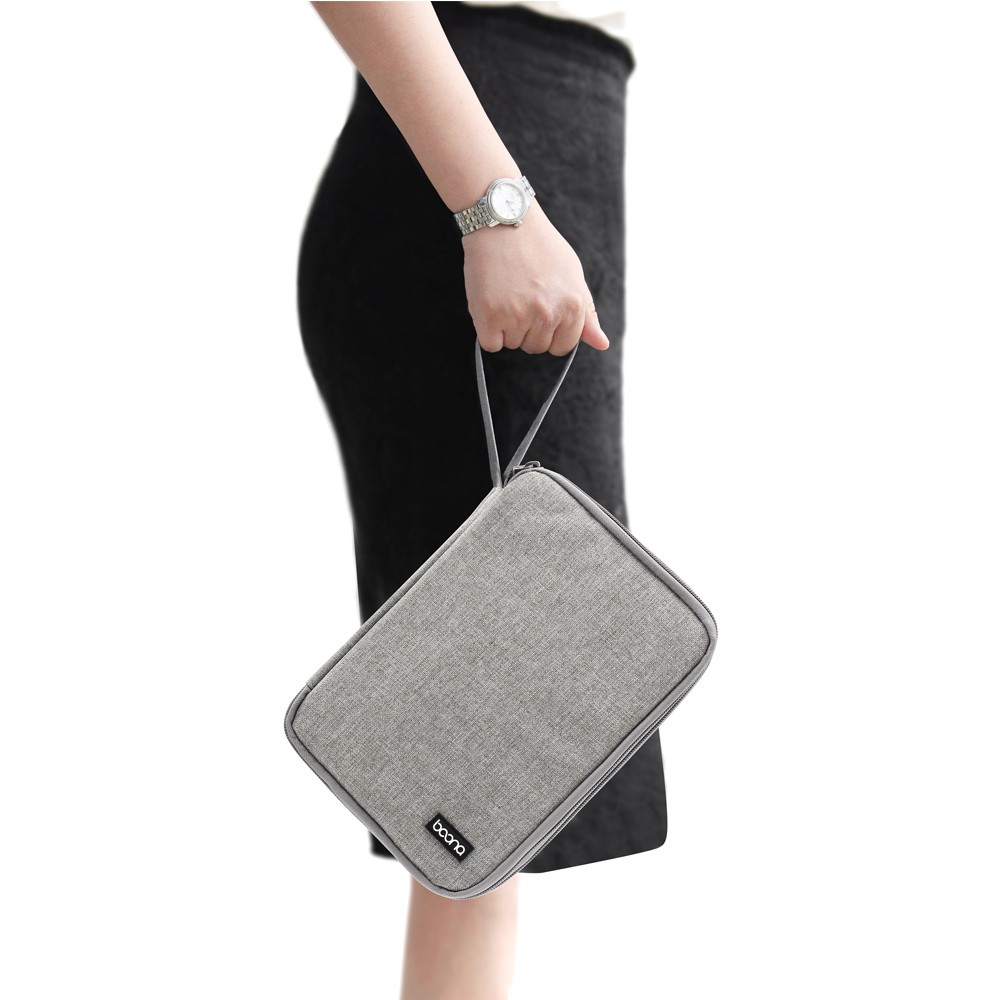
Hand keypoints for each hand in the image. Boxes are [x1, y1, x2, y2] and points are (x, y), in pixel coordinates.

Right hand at [463, 204, 608, 355]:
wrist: (504, 220)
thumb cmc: (540, 246)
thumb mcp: (573, 275)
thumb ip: (587, 314)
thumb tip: (602, 344)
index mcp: (572, 306)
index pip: (562, 346)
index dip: (550, 331)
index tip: (540, 309)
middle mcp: (547, 314)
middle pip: (536, 347)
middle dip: (527, 329)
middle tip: (520, 295)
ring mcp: (517, 316)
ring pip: (513, 344)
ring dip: (507, 328)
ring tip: (507, 294)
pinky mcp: (489, 315)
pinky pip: (490, 344)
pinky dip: (488, 329)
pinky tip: (491, 302)